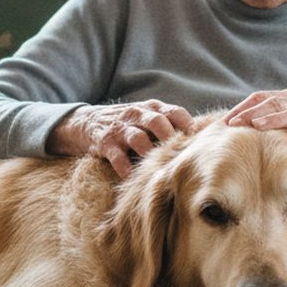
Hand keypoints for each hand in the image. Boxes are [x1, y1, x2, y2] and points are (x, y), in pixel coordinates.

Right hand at [47, 100, 193, 177]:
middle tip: (182, 157)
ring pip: (138, 138)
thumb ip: (168, 125)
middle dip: (170, 138)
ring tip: (159, 168)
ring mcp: (120, 129)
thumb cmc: (126, 124)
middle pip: (157, 122)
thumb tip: (201, 142)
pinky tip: (132, 177)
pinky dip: (125, 167)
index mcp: (151, 108)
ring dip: (149, 153)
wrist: (85, 122)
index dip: (188, 125)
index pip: (174, 111)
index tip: (201, 140)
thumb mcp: (146, 117)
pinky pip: (116, 155)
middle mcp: (136, 115)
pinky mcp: (104, 142)